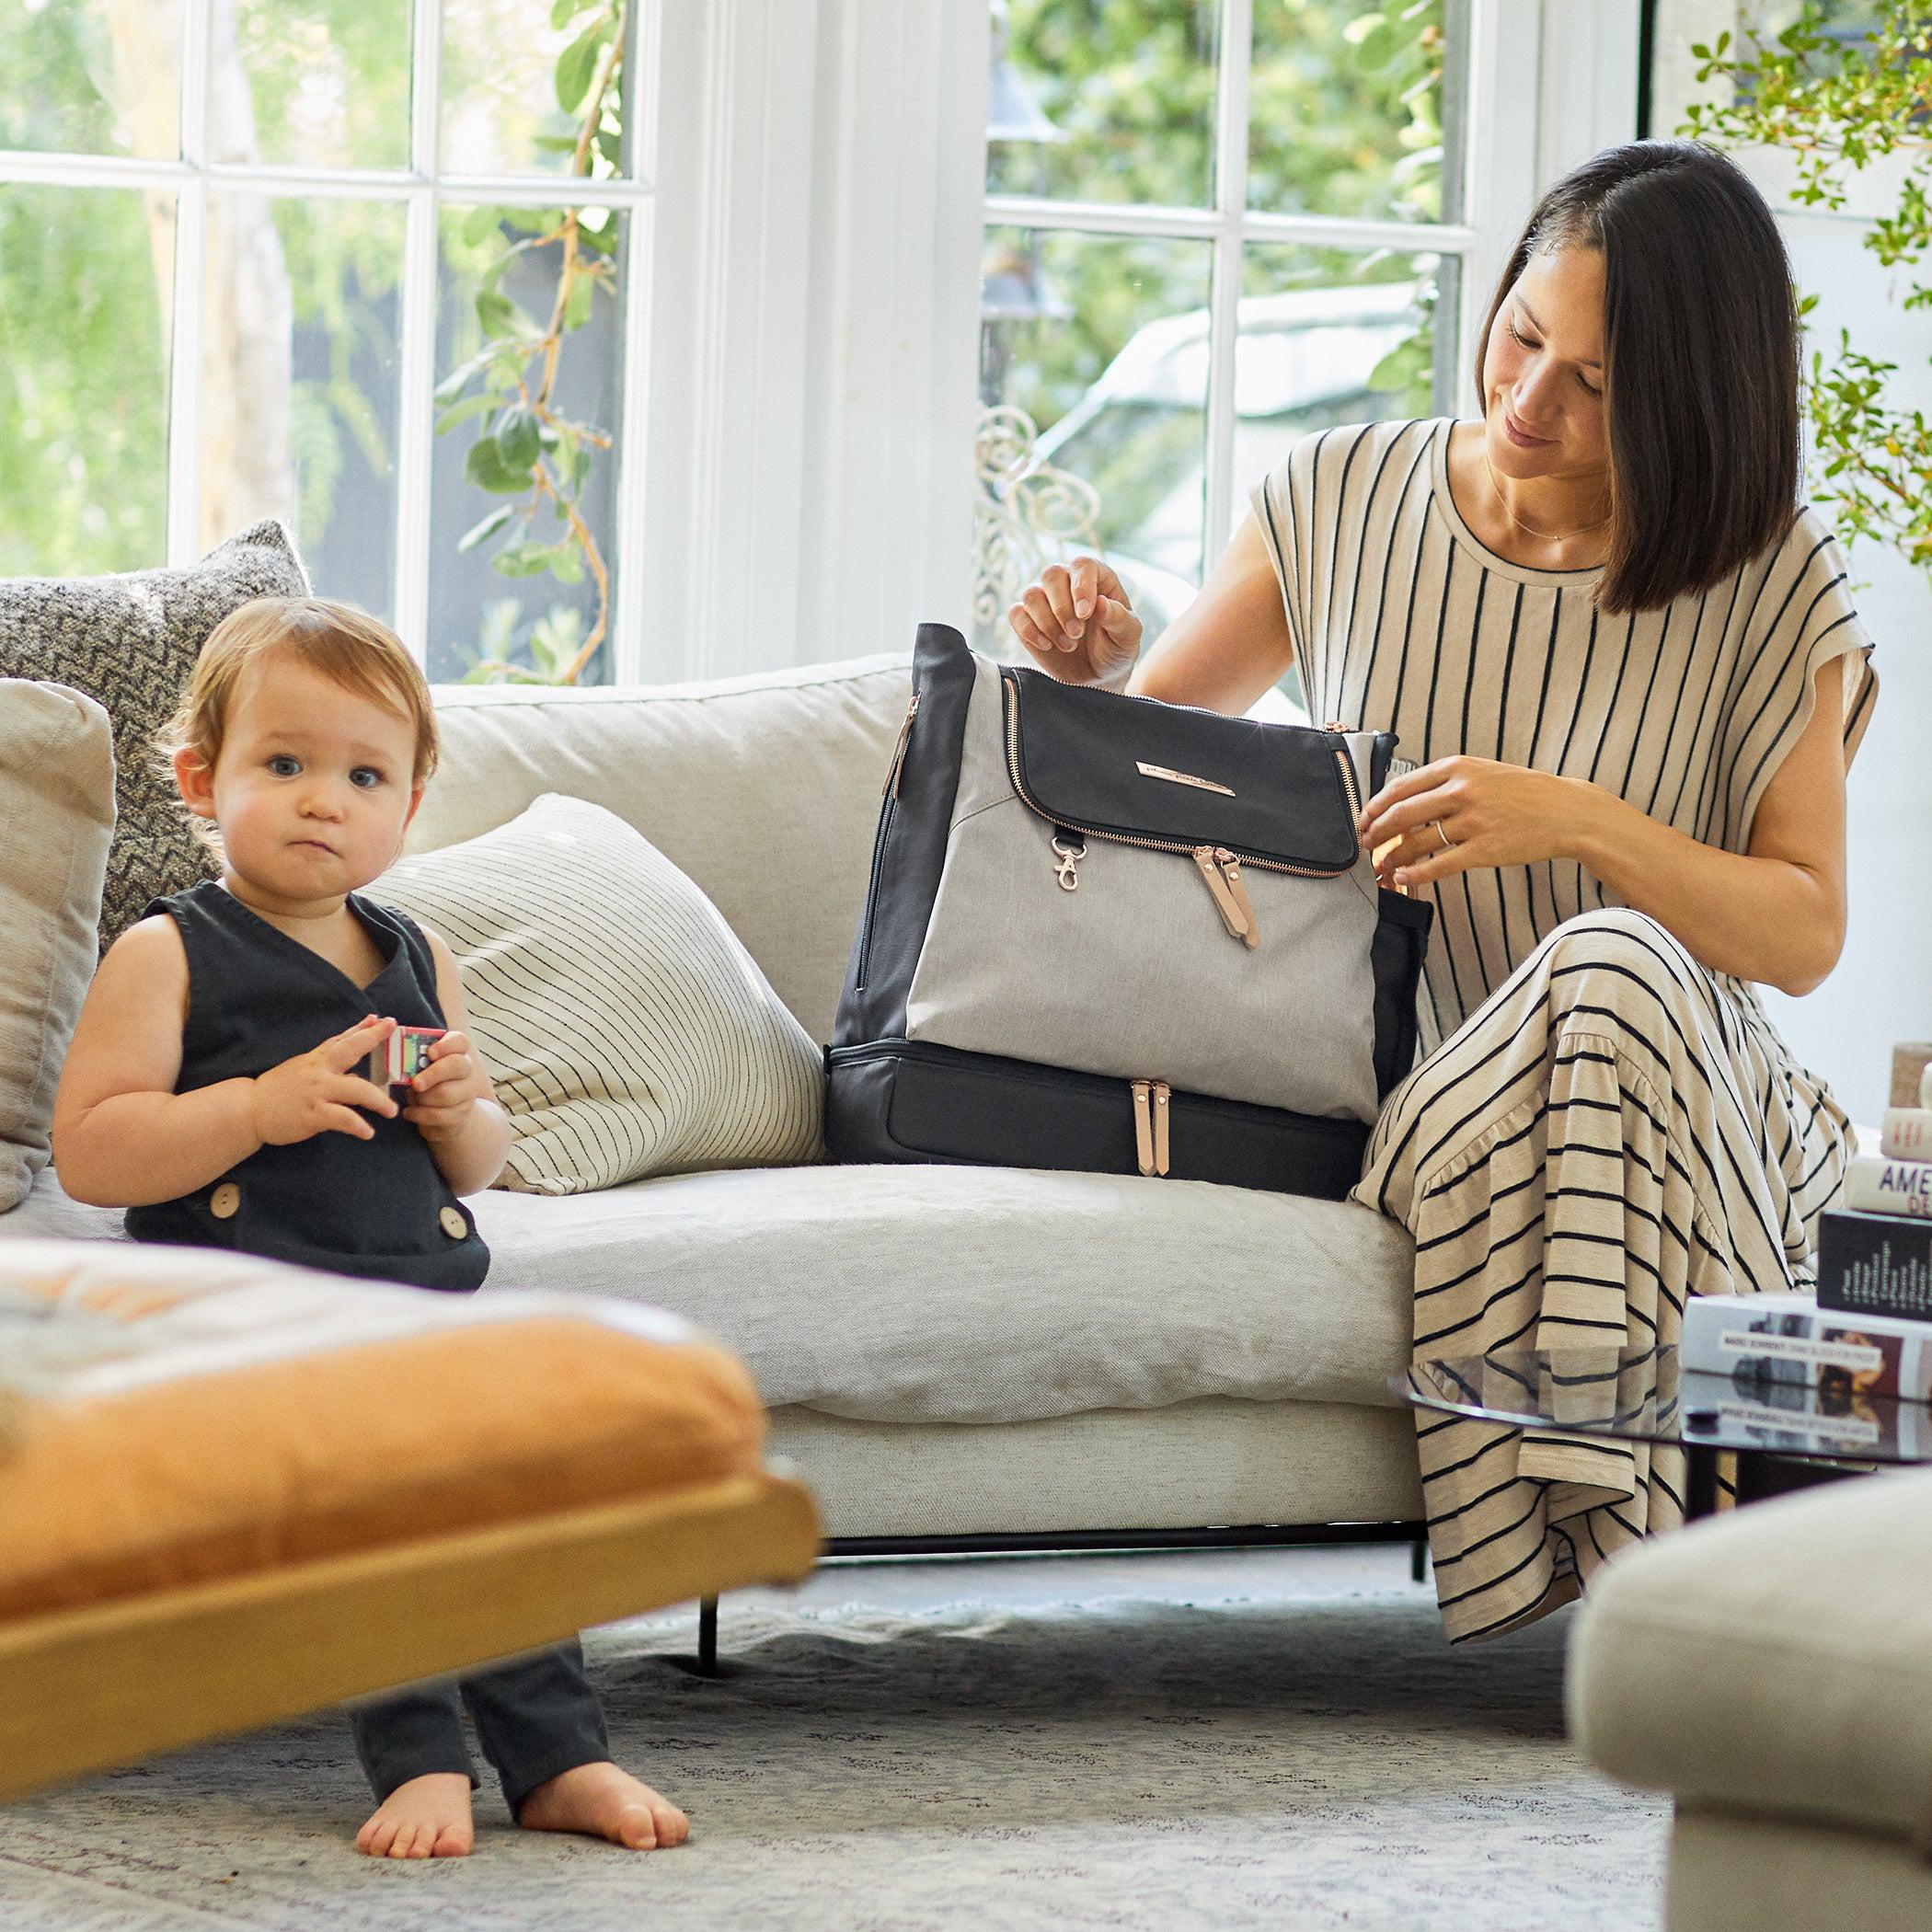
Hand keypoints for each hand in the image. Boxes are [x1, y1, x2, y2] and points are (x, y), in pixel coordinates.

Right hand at [251, 1015, 398, 1145]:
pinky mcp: (313, 1114)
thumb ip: (328, 1062)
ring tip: (392, 1110)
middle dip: (372, 1038)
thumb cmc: (278, 1090)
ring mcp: (316, 1091)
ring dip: (378, 1100)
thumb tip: (355, 1062)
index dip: (364, 1028)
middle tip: (392, 1030)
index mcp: (316, 1060)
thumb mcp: (303, 1069)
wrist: (248, 1109)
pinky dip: (358, 1125)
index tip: (383, 1019)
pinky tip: (368, 1132)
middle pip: (350, 1050)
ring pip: (356, 1088)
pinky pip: (342, 1118)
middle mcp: (318, 1071)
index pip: (343, 1039)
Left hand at [401, 1030, 488, 1142]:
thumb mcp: (418, 1066)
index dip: (446, 1045)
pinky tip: (410, 1112)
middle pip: (457, 1065)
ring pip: (446, 1093)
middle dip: (433, 1074)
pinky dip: (420, 1114)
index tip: (429, 1053)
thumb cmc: (424, 1081)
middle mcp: (465, 1070)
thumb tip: (379, 1027)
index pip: (460, 1041)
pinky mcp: (461, 1113)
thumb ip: (407, 1052)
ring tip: (412, 1098)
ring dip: (423, 1098)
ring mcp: (466, 1092)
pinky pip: (439, 1115)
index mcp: (456, 1052)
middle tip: (415, 1083)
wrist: (442, 1112)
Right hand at [1007, 557, 1141, 687]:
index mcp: (1096, 578)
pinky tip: (1047, 646)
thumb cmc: (1115, 649)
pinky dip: (1029, 631)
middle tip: (1077, 634)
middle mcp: (1068, 582)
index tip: (1085, 615)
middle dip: (1062, 608)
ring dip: (1048, 623)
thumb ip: (1119, 619)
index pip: (1082, 565)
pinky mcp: (1027, 619)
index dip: (1081, 586)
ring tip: (1068, 645)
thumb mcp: (1127, 637)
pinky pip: (1016, 613)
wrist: (1096, 677)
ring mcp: (1045, 600)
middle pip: (1051, 574)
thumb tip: (1100, 603)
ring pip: (1031, 594)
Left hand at [1355, 757, 1597, 889]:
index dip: (1375, 807)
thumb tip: (1404, 803)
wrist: (1566, 810)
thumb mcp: (1483, 772)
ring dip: (1391, 857)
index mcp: (1458, 767)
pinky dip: (1416, 873)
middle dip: (1375, 833)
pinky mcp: (1485, 849)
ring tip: (1380, 868)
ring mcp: (1473, 821)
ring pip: (1417, 842)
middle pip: (1401, 814)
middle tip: (1364, 846)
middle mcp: (1462, 790)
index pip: (1401, 786)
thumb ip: (1446, 782)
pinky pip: (1441, 864)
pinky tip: (1402, 877)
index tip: (1363, 820)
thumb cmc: (1523, 792)